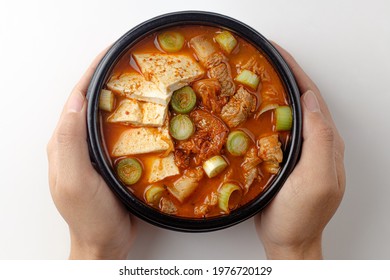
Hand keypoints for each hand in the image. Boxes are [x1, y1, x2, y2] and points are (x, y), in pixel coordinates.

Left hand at [47, 50, 134, 258]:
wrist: (104, 242)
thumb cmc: (89, 215)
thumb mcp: (74, 180)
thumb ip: (70, 141)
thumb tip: (76, 100)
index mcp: (65, 142)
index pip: (77, 97)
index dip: (92, 72)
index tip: (112, 52)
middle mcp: (79, 142)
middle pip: (94, 101)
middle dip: (111, 79)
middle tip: (134, 64)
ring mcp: (97, 151)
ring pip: (110, 115)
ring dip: (125, 96)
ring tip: (146, 83)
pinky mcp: (113, 159)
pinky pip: (124, 132)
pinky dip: (136, 118)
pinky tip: (151, 115)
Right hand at [255, 43, 345, 258]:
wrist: (288, 241)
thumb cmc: (301, 216)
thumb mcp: (316, 180)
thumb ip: (320, 141)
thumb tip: (312, 101)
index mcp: (326, 142)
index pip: (312, 96)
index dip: (294, 71)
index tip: (274, 52)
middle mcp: (314, 141)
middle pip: (299, 99)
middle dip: (281, 75)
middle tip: (258, 60)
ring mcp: (298, 149)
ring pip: (286, 112)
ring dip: (270, 92)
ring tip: (250, 78)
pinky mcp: (283, 157)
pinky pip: (274, 128)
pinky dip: (262, 113)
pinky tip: (248, 110)